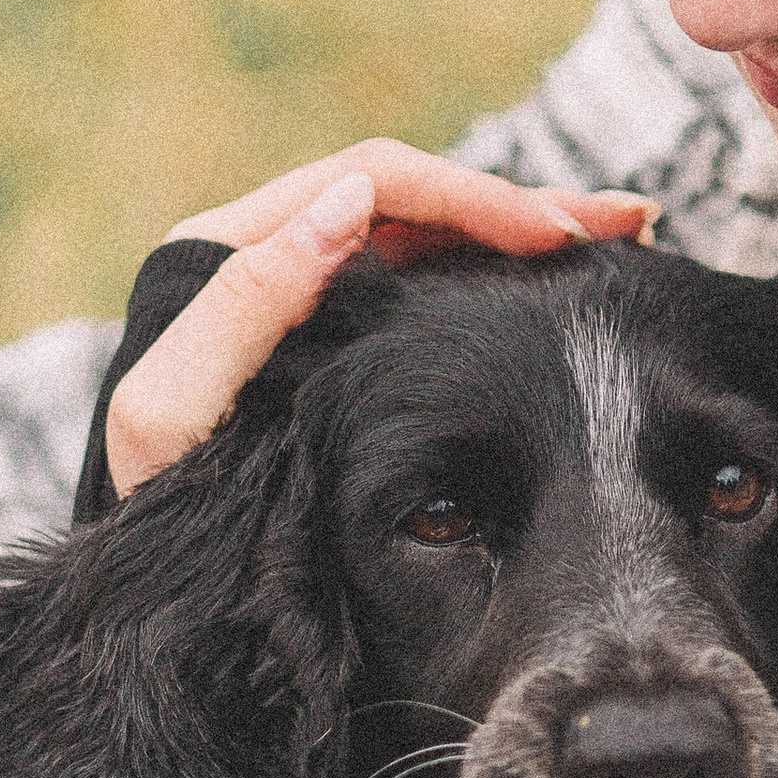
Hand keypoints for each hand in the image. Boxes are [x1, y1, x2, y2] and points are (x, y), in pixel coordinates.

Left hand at [106, 141, 655, 494]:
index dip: (473, 198)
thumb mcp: (172, 416)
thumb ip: (240, 308)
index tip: (558, 238)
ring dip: (527, 231)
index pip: (373, 183)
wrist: (152, 594)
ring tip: (625, 238)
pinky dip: (503, 277)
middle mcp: (263, 254)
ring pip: (434, 236)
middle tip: (624, 222)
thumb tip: (349, 203)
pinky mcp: (338, 340)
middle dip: (522, 203)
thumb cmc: (156, 513)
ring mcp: (306, 294)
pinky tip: (572, 286)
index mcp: (220, 249)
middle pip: (414, 197)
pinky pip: (432, 285)